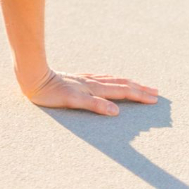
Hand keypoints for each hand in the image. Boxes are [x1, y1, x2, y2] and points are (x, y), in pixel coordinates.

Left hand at [23, 67, 158, 114]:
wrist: (32, 77)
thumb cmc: (50, 93)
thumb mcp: (72, 101)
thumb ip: (94, 105)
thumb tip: (116, 111)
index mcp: (94, 88)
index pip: (122, 91)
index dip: (139, 95)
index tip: (155, 99)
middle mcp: (92, 82)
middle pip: (121, 84)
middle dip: (139, 88)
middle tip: (156, 92)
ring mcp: (85, 79)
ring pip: (112, 80)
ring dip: (128, 83)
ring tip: (139, 84)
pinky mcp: (77, 79)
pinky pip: (101, 78)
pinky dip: (112, 80)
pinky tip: (109, 79)